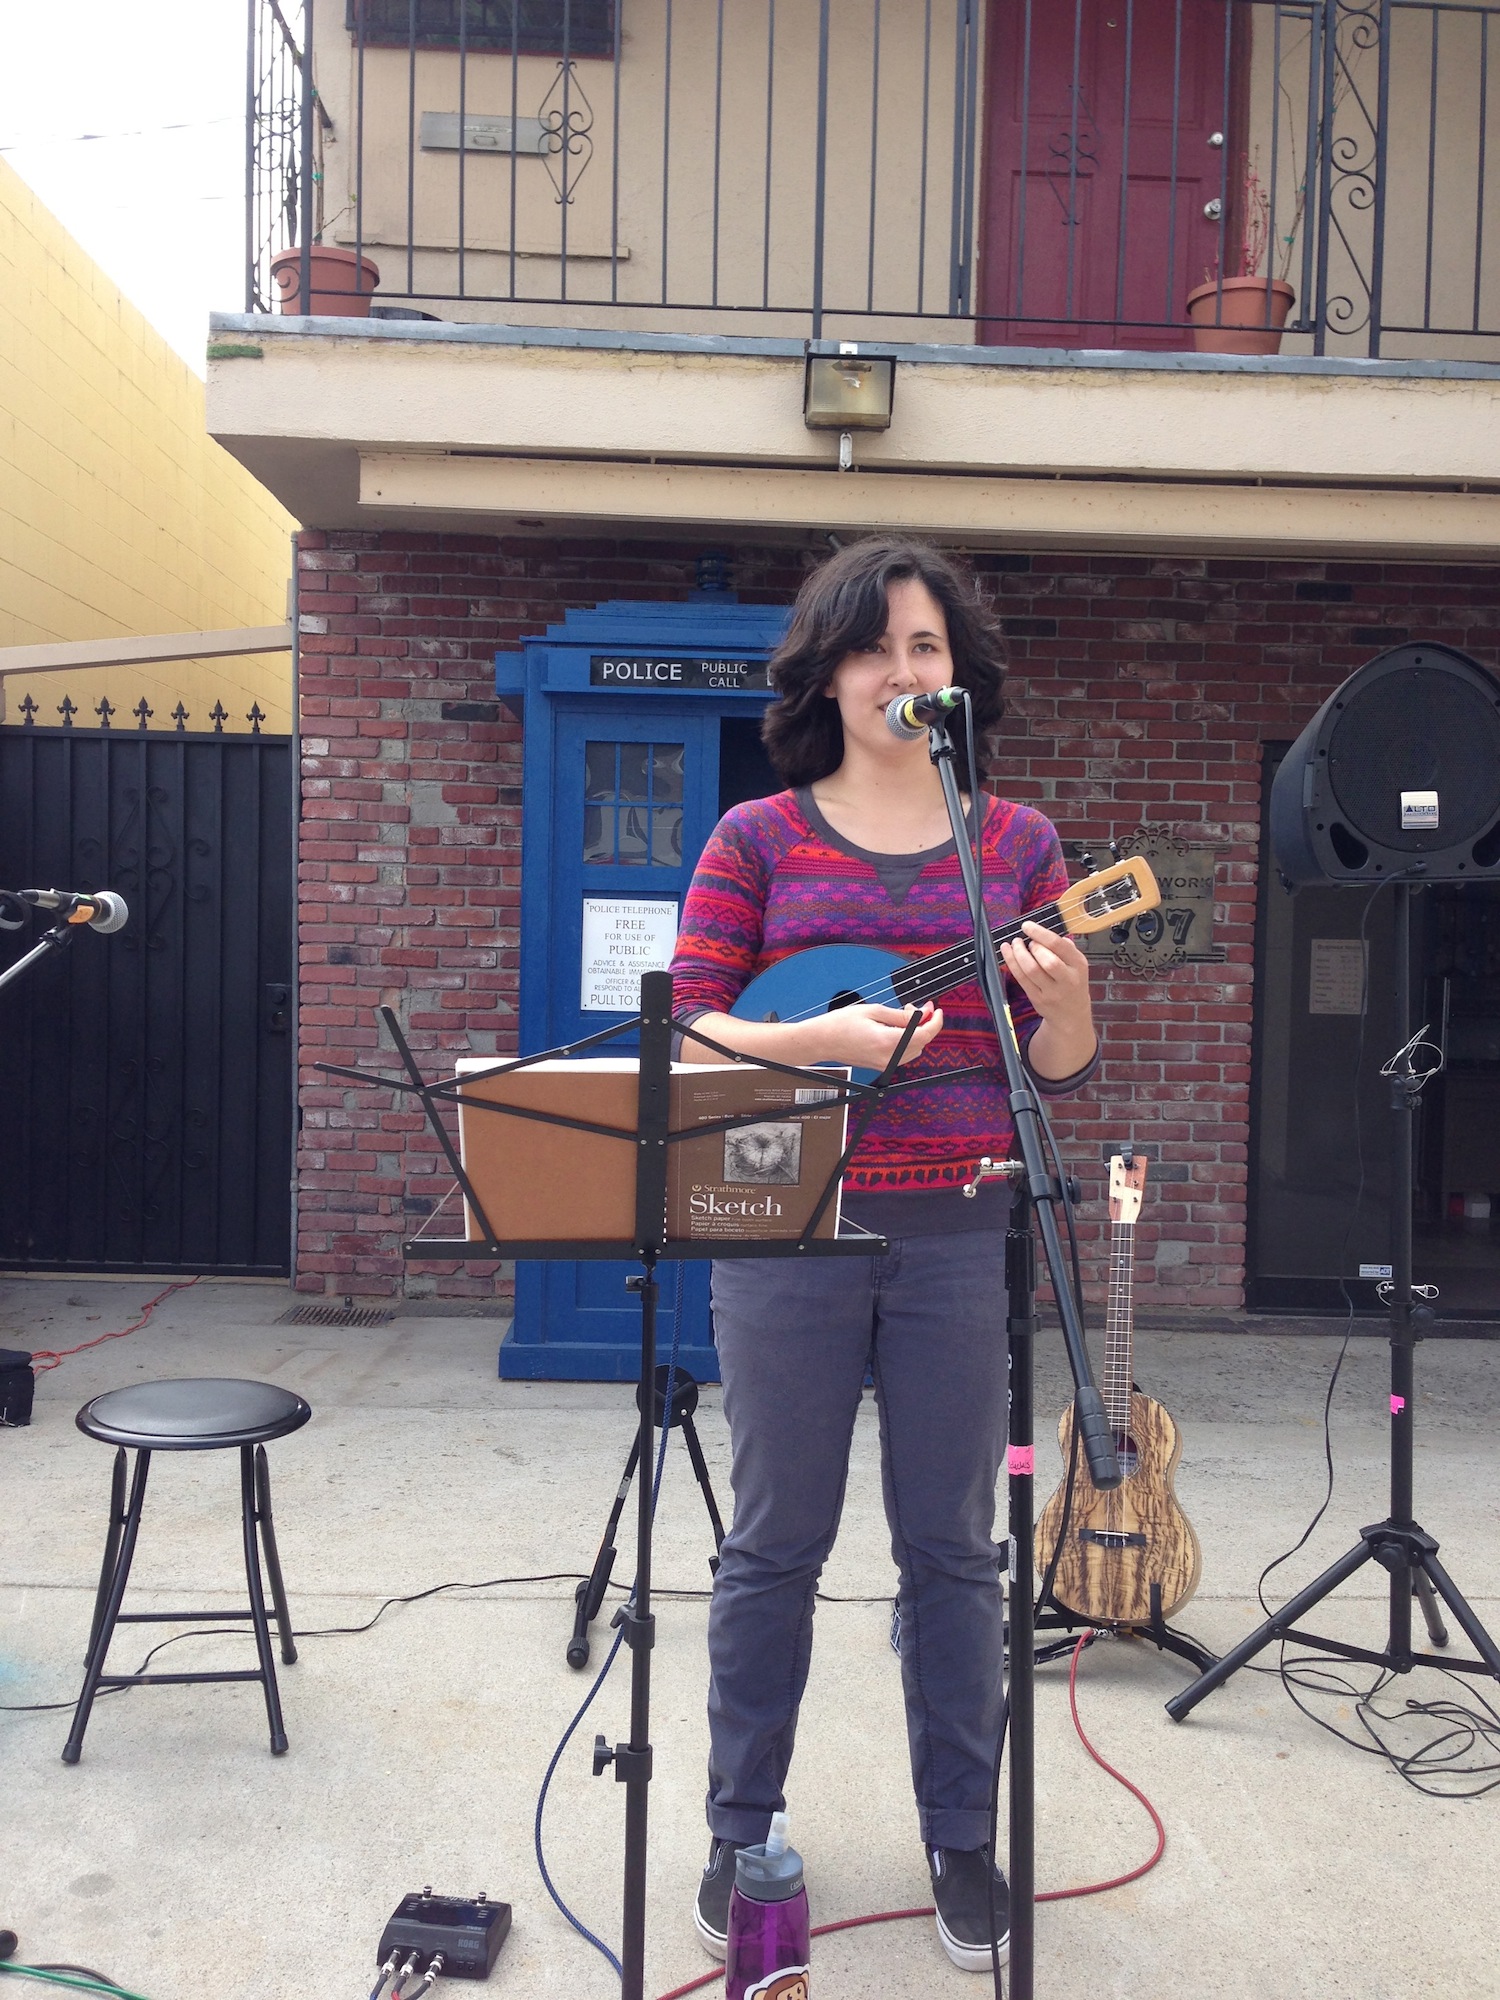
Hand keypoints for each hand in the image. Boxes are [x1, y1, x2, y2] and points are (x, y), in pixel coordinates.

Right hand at [816, 1000, 943, 1071]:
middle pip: (921, 1043)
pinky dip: (907, 1041)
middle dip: (925, 1024)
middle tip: (918, 1007)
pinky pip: (903, 1054)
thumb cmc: (841, 1024)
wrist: (822, 1041)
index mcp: (887, 1042)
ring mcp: (884, 1064)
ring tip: (904, 1015)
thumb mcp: (873, 1011)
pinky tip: (897, 1028)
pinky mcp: (880, 1066)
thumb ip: (901, 1015)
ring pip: (914, 1050)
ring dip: (916, 1033)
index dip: (935, 1022)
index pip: (924, 1035)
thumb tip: (922, 1015)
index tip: (936, 1010)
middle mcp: (888, 1057)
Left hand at [999, 922, 1095, 1077]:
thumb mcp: (1077, 965)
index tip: (1027, 926)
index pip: (1059, 946)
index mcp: (1079, 966)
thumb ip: (1066, 949)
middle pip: (1048, 960)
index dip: (1040, 933)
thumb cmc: (1072, 984)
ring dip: (1019, 953)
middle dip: (1033, 947)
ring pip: (1031, 970)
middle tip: (1027, 942)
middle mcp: (1067, 979)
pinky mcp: (1037, 998)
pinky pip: (1021, 978)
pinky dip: (1012, 963)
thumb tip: (1046, 934)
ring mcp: (1051, 991)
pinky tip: (1007, 952)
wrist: (1071, 1016)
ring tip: (1015, 943)